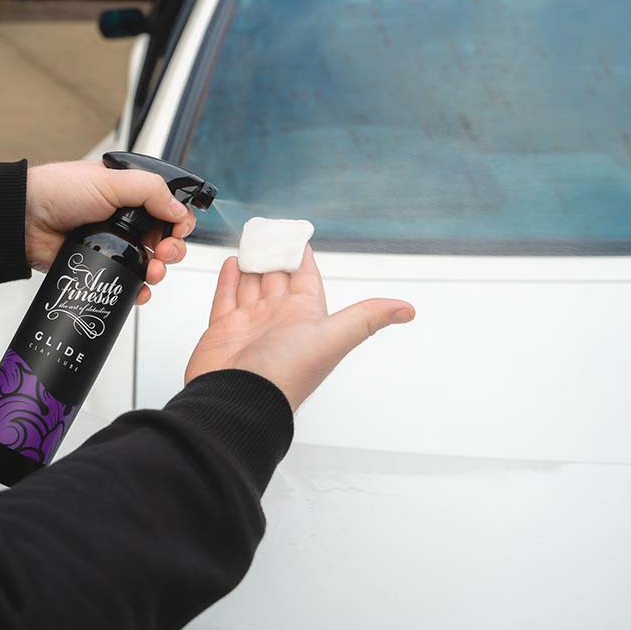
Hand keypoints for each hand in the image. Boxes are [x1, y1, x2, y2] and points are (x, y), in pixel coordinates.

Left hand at [25, 160, 196, 304]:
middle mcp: (125, 219)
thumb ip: (149, 191)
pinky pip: (127, 282)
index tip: (177, 232)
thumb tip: (179, 211)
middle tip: (163, 253)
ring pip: (149, 263)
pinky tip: (140, 291)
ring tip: (152, 272)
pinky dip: (138, 290)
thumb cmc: (59, 191)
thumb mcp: (110, 181)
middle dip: (172, 249)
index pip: (167, 209)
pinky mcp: (101, 266)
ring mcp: (113, 244)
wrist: (25, 220)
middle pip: (164, 239)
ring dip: (158, 270)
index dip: (178, 222)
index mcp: (130, 194)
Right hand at [185, 247, 414, 410]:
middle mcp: (277, 319)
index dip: (302, 256)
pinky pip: (225, 298)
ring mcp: (249, 324)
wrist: (240, 398)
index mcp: (304, 317)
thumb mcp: (333, 337)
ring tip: (251, 240)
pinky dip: (228, 280)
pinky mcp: (222, 330)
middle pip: (277, 277)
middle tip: (269, 231)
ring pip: (251, 284)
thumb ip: (367, 318)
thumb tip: (408, 310)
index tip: (297, 235)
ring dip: (252, 263)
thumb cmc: (286, 373)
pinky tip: (232, 263)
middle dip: (274, 254)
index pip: (305, 277)